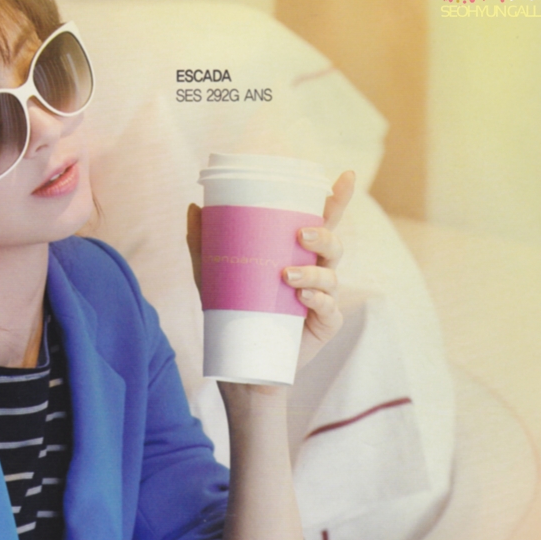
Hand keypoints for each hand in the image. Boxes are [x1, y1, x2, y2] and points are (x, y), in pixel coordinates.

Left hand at [185, 170, 355, 372]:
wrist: (245, 364)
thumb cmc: (236, 313)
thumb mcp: (214, 277)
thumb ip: (205, 244)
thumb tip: (194, 206)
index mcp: (298, 254)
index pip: (323, 221)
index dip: (338, 198)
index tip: (346, 175)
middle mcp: (316, 271)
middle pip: (333, 244)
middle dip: (323, 235)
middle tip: (301, 235)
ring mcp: (324, 298)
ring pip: (331, 275)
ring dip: (312, 273)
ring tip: (286, 277)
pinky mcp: (325, 324)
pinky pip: (329, 308)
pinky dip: (317, 300)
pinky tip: (302, 298)